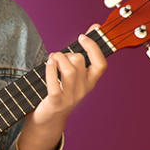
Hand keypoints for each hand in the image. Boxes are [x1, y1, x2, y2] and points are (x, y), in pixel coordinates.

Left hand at [17, 27, 107, 149]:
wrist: (48, 120)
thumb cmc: (60, 91)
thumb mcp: (74, 74)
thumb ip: (82, 54)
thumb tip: (94, 28)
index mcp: (90, 82)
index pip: (101, 64)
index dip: (94, 47)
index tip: (84, 36)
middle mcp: (83, 90)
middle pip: (79, 61)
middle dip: (66, 53)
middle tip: (57, 56)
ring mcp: (70, 97)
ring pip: (68, 69)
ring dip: (57, 58)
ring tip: (51, 60)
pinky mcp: (56, 102)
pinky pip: (54, 83)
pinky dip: (50, 70)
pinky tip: (47, 65)